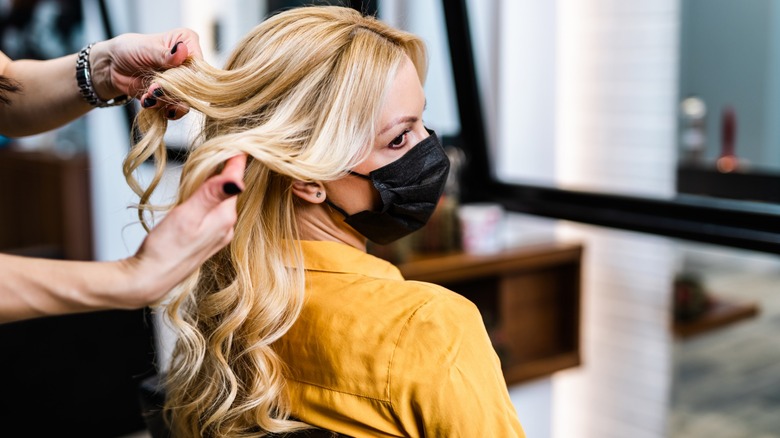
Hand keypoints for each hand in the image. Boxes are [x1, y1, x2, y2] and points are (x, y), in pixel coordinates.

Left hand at [89, 28, 201, 118]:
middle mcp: (188, 63)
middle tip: (154, 89)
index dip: (188, 74)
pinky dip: (160, 107)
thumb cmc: (129, 49)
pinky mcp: (172, 96)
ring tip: (149, 96)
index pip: (199, 63)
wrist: (112, 66)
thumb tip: (182, 51)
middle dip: (174, 90)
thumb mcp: (146, 48)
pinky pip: (173, 108)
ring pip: (186, 99)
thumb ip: (165, 54)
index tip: (171, 76)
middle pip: (194, 84)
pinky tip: (147, 100)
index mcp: (187, 43)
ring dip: (166, 101)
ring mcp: (181, 81)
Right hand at [125, 154, 246, 306]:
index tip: (239, 140)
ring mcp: (218, 234)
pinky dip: (208, 197)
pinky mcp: (207, 239)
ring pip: (221, 200)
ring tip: (211, 164)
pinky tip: (199, 193)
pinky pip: (213, 211)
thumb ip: (211, 195)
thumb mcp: (187, 216)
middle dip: (227, 169)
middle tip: (223, 146)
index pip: (236, 180)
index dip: (235, 158)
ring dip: (216, 183)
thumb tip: (238, 179)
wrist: (149, 279)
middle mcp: (227, 226)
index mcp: (225, 217)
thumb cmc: (165, 249)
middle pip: (230, 189)